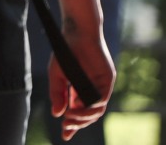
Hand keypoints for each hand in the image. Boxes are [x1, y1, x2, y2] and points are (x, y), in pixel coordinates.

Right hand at [49, 23, 115, 139]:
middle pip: (89, 115)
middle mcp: (92, 90)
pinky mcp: (107, 79)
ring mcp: (101, 85)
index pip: (79, 112)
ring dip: (84, 118)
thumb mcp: (57, 76)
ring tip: (70, 119)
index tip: (64, 135)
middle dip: (77, 124)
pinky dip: (90, 108)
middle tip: (66, 127)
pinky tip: (77, 109)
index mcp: (80, 90)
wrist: (75, 32)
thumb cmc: (65, 51)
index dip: (72, 125)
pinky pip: (102, 99)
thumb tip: (57, 114)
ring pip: (96, 111)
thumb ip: (58, 95)